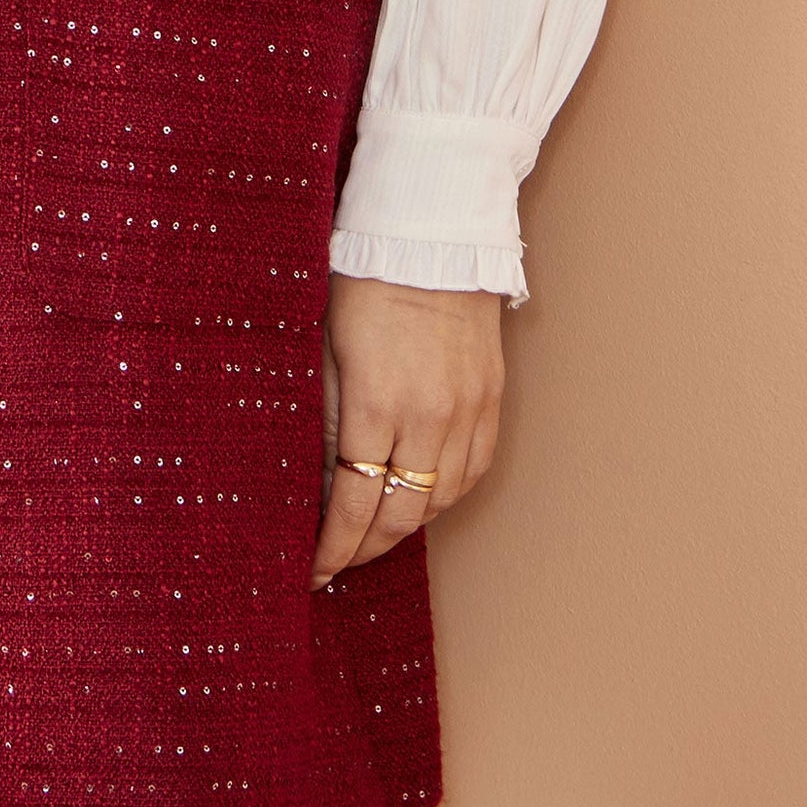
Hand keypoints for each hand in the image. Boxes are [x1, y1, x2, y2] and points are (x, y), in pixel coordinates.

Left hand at [311, 273, 504, 587]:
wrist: (431, 236)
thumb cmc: (364, 283)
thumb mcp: (324, 349)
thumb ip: (324, 419)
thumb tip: (317, 480)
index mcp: (376, 404)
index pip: (354, 504)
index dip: (334, 547)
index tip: (315, 570)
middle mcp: (428, 418)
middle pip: (400, 514)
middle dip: (366, 548)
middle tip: (340, 563)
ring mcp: (466, 411)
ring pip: (440, 501)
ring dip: (406, 526)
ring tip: (374, 534)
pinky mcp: (490, 399)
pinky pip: (472, 471)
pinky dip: (445, 497)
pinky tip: (421, 499)